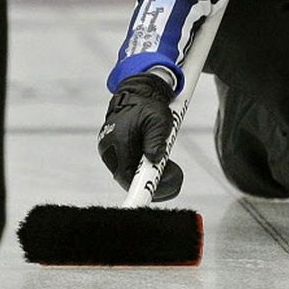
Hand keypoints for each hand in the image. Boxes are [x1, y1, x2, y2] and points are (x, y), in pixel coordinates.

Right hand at [97, 73, 182, 200]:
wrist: (138, 92)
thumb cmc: (149, 104)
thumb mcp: (158, 120)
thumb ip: (156, 140)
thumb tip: (155, 160)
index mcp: (118, 141)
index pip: (127, 175)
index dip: (140, 188)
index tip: (152, 195)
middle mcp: (111, 148)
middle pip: (130, 177)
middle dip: (154, 183)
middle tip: (177, 178)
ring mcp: (113, 150)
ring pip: (133, 173)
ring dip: (153, 177)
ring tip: (175, 171)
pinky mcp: (119, 150)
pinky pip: (133, 166)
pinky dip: (148, 169)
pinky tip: (166, 166)